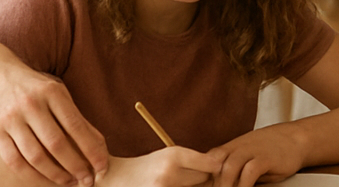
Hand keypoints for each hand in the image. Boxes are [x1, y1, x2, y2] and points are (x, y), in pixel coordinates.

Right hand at [0, 37, 109, 185]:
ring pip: (35, 156)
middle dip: (75, 166)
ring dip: (55, 174)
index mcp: (53, 93)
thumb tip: (99, 147)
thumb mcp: (59, 94)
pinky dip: (32, 176)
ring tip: (70, 183)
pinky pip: (15, 161)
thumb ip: (77, 118)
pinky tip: (46, 181)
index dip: (91, 150)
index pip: (77, 126)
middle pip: (56, 144)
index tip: (102, 167)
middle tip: (87, 181)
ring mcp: (11, 119)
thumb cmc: (37, 89)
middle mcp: (31, 105)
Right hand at [98, 148, 220, 186]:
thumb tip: (221, 166)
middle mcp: (169, 172)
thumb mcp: (169, 155)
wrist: (116, 178)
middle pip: (203, 180)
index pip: (211, 165)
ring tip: (176, 182)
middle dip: (200, 180)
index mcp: (174, 155)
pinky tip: (171, 185)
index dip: (213, 168)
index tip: (212, 169)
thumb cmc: (148, 166)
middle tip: (186, 176)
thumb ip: (194, 160)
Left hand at [207, 124, 308, 186]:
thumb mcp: (247, 154)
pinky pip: (249, 172)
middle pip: (214, 164)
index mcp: (230, 147)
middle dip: (210, 182)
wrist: (297, 138)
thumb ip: (231, 165)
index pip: (207, 160)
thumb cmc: (271, 149)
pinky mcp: (265, 158)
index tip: (197, 186)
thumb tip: (214, 181)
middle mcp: (238, 147)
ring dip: (225, 185)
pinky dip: (244, 184)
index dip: (199, 175)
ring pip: (229, 167)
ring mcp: (252, 151)